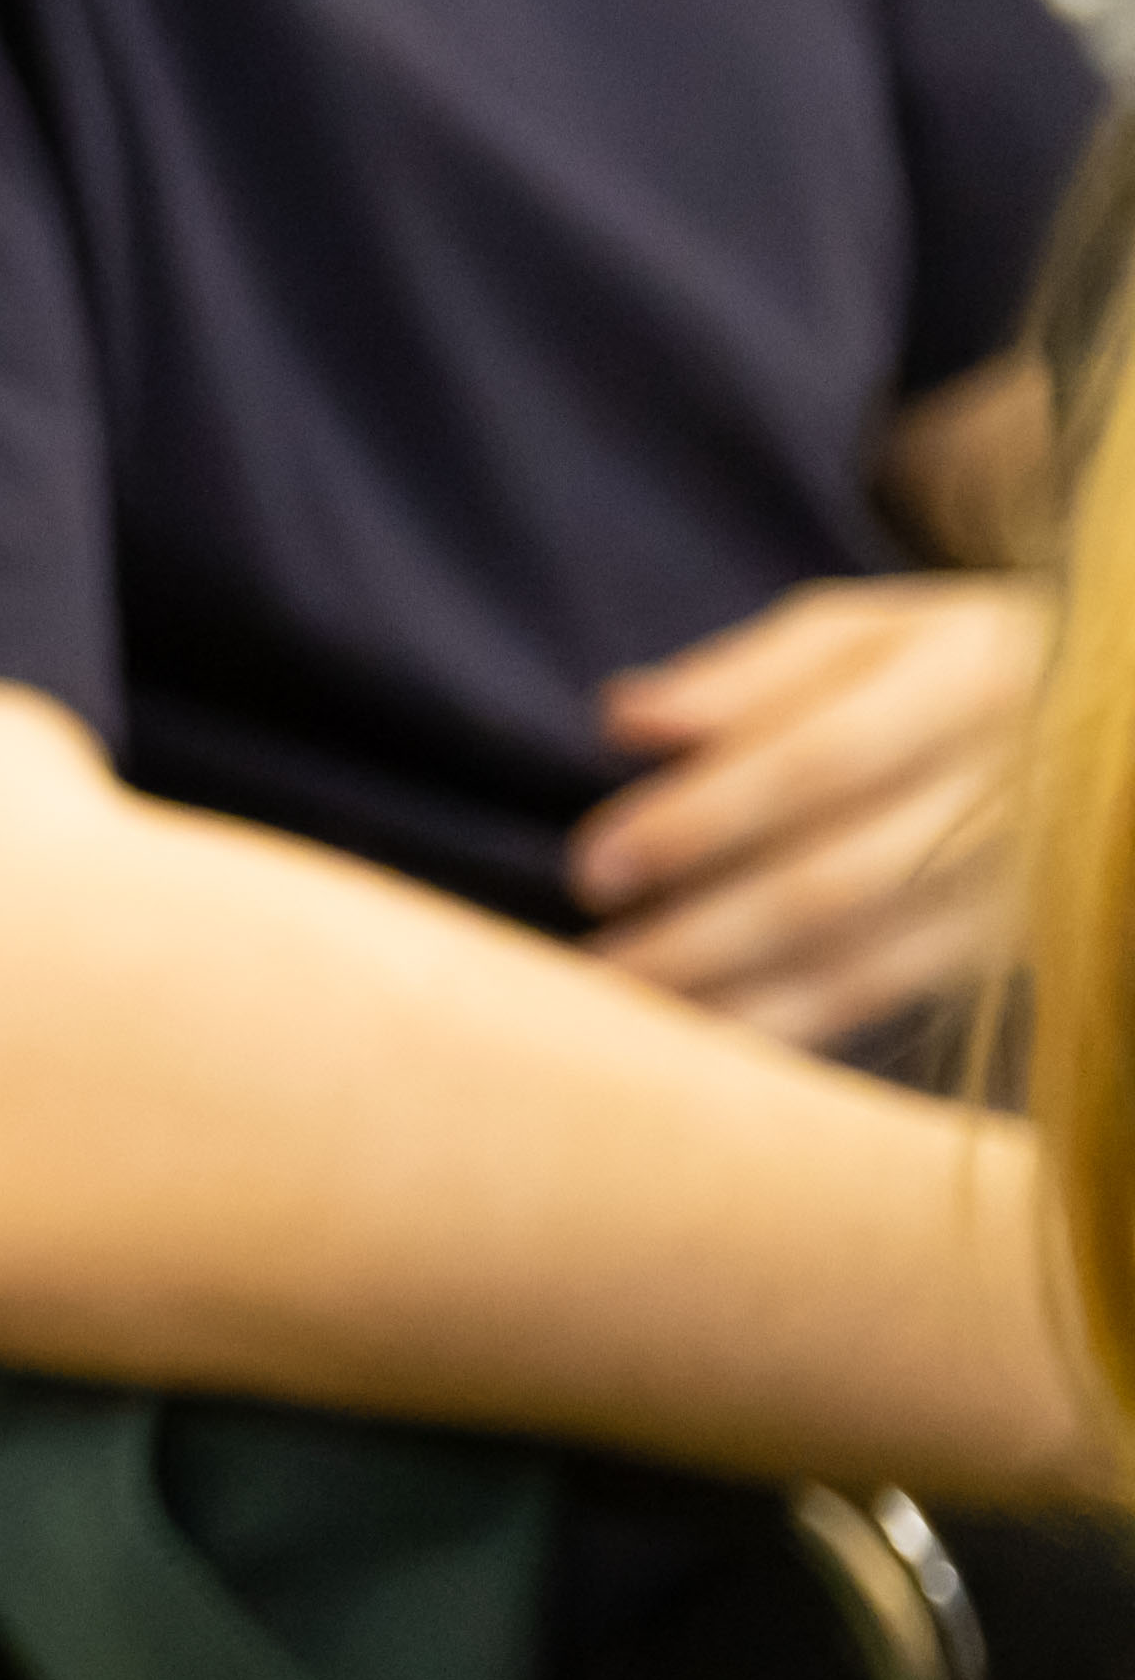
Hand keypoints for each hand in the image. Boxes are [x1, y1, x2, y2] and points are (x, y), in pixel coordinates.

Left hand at [576, 575, 1047, 1047]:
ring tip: (628, 1019)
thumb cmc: (952, 664)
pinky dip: (796, 1028)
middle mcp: (1011, 788)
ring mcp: (1026, 881)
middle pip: (840, 880)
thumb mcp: (867, 634)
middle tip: (596, 968)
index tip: (594, 866)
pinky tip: (708, 1045)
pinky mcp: (1018, 947)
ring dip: (738, 1001)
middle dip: (704, 934)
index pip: (817, 762)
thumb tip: (625, 718)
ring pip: (870, 962)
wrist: (1111, 726)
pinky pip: (896, 997)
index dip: (701, 820)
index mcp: (969, 679)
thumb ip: (747, 675)